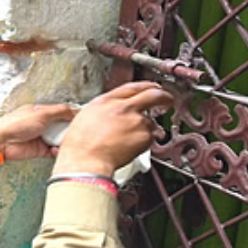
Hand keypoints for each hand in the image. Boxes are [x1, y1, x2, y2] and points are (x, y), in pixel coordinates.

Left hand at [0, 102, 78, 161]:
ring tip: (66, 141)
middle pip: (65, 126)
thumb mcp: (42, 113)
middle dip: (71, 130)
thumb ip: (60, 111)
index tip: (85, 119)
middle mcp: (44, 124)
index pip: (64, 112)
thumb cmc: (14, 124)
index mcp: (44, 112)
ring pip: (61, 139)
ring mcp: (43, 137)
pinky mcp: (41, 149)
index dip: (74, 115)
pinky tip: (56, 150)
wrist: (2, 142)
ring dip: (65, 141)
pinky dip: (58, 151)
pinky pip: (55, 151)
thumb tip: (76, 110)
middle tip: (77, 132)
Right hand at [53, 81, 173, 175]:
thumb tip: (101, 111)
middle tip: (168, 101)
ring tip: (129, 141)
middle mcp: (123, 107)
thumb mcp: (83, 118)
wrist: (86, 161)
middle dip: (164, 97)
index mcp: (106, 101)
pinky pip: (149, 137)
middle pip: (152, 94)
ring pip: (150, 121)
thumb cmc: (80, 146)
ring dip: (144, 129)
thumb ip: (101, 110)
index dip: (146, 86)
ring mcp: (136, 121)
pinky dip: (143, 143)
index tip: (153, 88)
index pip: (132, 87)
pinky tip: (129, 148)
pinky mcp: (144, 136)